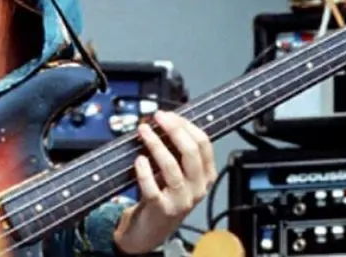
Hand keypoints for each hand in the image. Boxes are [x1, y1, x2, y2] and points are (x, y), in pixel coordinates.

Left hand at [114, 111, 215, 254]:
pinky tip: (138, 159)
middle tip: (158, 117)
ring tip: (143, 131)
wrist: (150, 230)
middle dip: (173, 129)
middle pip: (191, 151)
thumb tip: (166, 121)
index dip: (185, 124)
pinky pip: (152, 186)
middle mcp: (197, 188)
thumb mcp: (179, 174)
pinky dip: (144, 170)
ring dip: (156, 144)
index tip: (169, 114)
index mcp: (206, 175)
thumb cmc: (164, 196)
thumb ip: (177, 152)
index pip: (203, 143)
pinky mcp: (161, 208)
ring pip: (171, 166)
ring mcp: (181, 200)